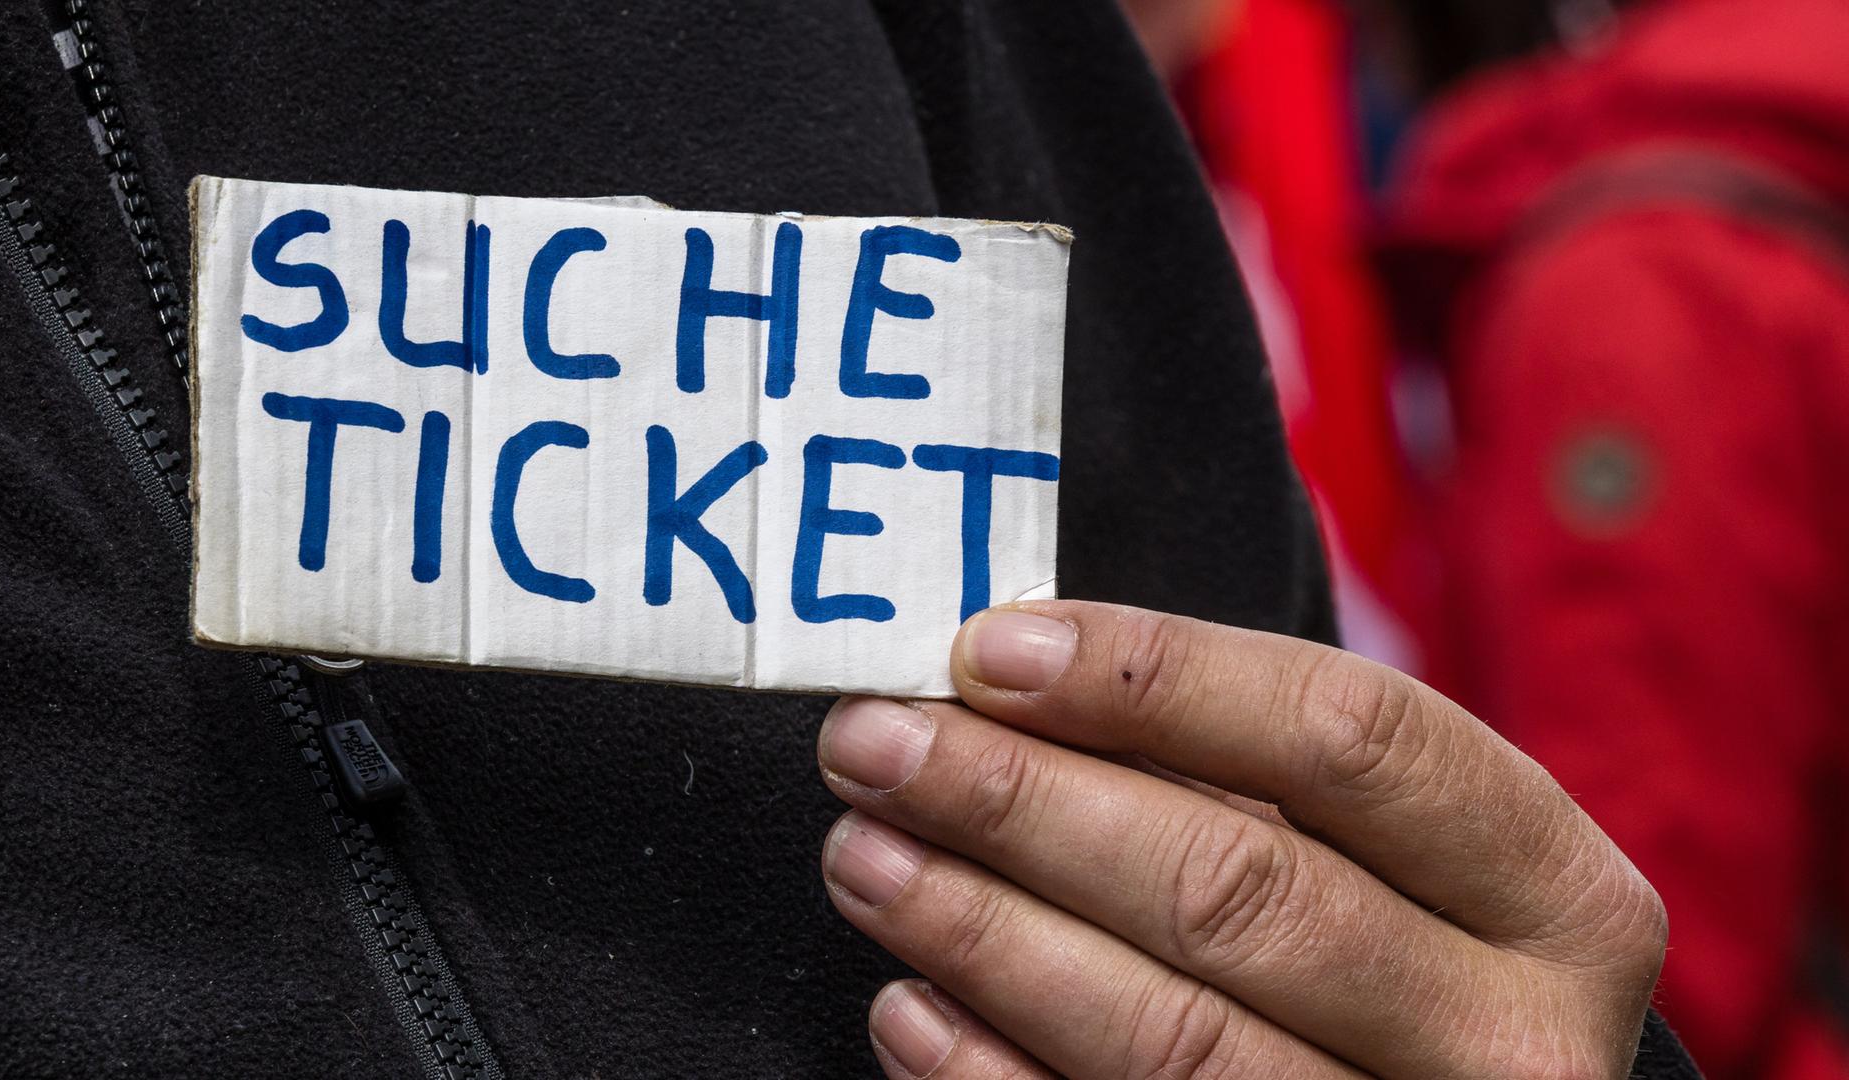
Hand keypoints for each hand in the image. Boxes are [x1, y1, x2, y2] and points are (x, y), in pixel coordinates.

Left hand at [817, 601, 1666, 1077]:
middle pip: (1240, 888)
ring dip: (985, 934)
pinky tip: (908, 1007)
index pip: (1352, 739)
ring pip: (1172, 1039)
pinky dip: (995, 1076)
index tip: (994, 650)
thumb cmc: (1390, 950)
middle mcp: (1512, 1043)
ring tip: (865, 855)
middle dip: (1026, 804)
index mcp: (1555, 898)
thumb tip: (1006, 679)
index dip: (1158, 679)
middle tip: (876, 744)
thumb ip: (1243, 767)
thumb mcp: (1378, 850)